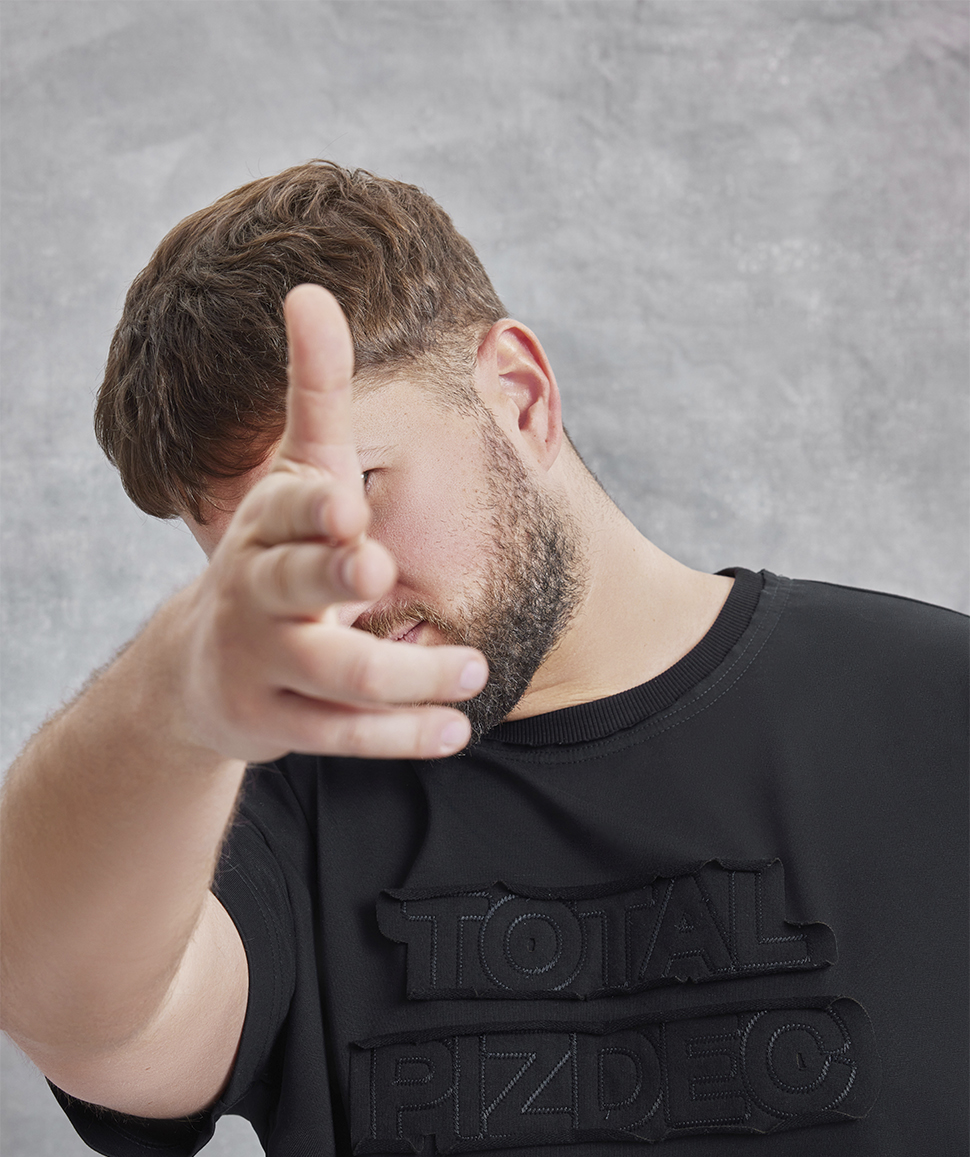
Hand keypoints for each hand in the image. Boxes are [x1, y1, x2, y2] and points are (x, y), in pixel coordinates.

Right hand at [176, 285, 486, 760]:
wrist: (206, 667)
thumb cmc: (275, 552)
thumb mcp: (295, 474)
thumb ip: (314, 394)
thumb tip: (311, 289)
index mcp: (266, 523)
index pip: (286, 506)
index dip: (311, 507)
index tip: (346, 506)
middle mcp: (255, 589)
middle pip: (292, 584)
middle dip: (330, 576)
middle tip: (378, 571)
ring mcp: (262, 660)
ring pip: (333, 673)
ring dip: (403, 674)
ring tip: (472, 670)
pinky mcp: (276, 722)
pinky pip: (341, 733)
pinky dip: (399, 735)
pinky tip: (454, 728)